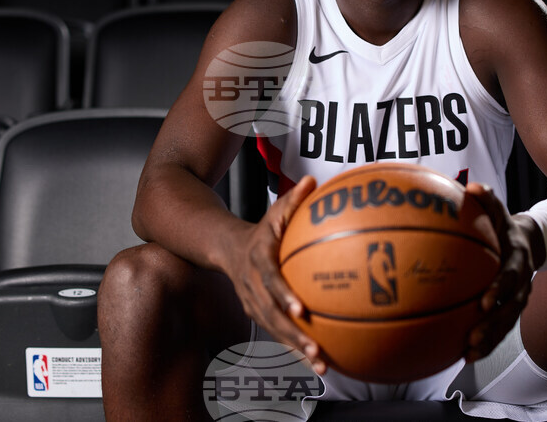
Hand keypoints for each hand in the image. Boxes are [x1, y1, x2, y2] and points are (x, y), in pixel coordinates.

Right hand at [224, 175, 326, 373]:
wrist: (225, 248)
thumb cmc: (261, 229)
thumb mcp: (274, 210)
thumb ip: (293, 198)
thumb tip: (312, 180)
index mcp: (258, 260)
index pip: (269, 279)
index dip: (283, 295)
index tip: (301, 310)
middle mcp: (252, 286)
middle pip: (271, 315)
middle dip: (292, 335)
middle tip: (316, 349)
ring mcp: (253, 303)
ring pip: (273, 330)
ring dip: (295, 349)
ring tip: (321, 365)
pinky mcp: (257, 314)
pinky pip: (277, 334)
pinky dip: (295, 349)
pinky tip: (319, 363)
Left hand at [464, 182, 542, 361]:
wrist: (532, 242)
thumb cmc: (505, 226)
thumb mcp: (499, 211)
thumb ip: (488, 200)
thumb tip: (472, 186)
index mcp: (518, 259)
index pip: (511, 276)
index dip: (500, 289)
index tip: (484, 301)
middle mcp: (522, 283)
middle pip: (510, 309)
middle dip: (493, 326)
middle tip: (473, 337)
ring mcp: (519, 299)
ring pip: (506, 325)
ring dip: (489, 341)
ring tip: (468, 353)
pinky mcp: (511, 310)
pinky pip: (500, 330)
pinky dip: (486, 343)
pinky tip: (464, 355)